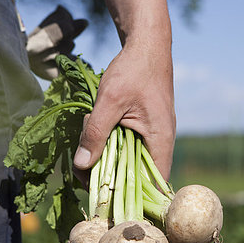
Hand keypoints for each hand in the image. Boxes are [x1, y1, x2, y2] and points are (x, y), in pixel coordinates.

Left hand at [73, 37, 175, 182]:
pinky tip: (93, 128)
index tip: (104, 198)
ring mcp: (152, 135)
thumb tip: (82, 165)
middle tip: (83, 166)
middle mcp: (160, 142)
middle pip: (136, 176)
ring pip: (127, 161)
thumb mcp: (109, 101)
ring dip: (105, 155)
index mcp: (161, 140)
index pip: (153, 184)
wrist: (146, 44)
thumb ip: (95, 133)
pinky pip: (125, 146)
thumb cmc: (133, 70)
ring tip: (86, 137)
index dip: (131, 196)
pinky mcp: (142, 128)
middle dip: (108, 174)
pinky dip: (107, 142)